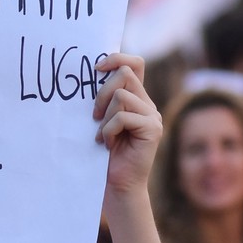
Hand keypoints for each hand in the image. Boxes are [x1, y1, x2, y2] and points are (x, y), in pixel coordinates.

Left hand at [92, 52, 159, 197]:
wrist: (118, 184)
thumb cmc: (104, 153)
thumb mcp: (101, 120)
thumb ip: (103, 100)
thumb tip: (91, 74)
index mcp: (136, 98)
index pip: (134, 63)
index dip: (116, 58)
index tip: (97, 67)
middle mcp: (147, 104)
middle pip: (125, 74)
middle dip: (101, 92)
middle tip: (94, 116)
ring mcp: (152, 116)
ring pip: (121, 95)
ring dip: (105, 116)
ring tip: (103, 135)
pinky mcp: (152, 129)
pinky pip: (123, 116)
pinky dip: (109, 130)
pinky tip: (107, 143)